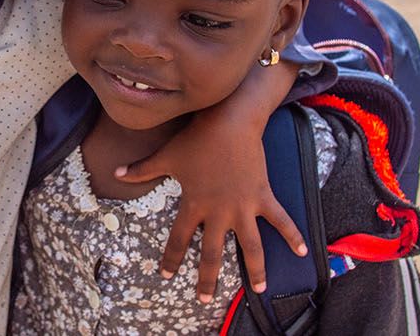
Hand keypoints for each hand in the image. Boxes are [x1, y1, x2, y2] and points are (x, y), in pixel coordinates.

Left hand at [115, 61, 305, 301]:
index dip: (171, 258)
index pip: (178, 239)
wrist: (230, 121)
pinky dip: (292, 236)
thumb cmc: (196, 138)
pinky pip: (280, 220)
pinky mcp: (263, 196)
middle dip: (207, 278)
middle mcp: (218, 212)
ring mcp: (243, 207)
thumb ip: (141, 169)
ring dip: (254, 269)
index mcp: (194, 205)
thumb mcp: (166, 155)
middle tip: (204, 298)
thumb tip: (116, 171)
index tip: (165, 275)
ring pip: (250, 247)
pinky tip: (303, 252)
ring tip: (257, 289)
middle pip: (212, 253)